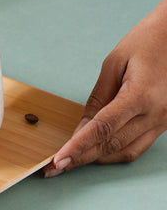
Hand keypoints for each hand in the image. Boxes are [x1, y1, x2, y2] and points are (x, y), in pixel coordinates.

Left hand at [44, 0, 166, 176]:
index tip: (58, 160)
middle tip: (54, 169)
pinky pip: (138, 145)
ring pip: (126, 151)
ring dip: (96, 159)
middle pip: (112, 145)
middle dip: (81, 158)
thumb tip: (81, 128)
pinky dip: (114, 152)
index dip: (78, 147)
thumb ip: (97, 98)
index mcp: (141, 95)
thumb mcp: (114, 63)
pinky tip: (95, 152)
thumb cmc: (147, 41)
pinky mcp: (166, 123)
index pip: (102, 129)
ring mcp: (165, 121)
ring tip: (69, 163)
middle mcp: (157, 113)